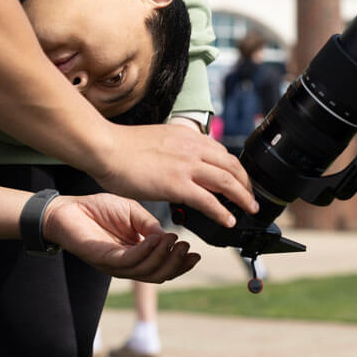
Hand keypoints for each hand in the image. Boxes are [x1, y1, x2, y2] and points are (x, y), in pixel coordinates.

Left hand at [42, 194, 199, 282]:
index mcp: (135, 254)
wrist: (66, 208)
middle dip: (176, 264)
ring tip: (176, 243)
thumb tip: (169, 238)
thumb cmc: (98, 209)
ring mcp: (113, 264)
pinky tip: (156, 241)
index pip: (162, 267)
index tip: (196, 254)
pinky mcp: (101, 258)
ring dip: (164, 258)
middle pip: (157, 275)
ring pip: (145, 271)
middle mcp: (126, 264)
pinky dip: (146, 251)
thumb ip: (150, 225)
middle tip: (188, 249)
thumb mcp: (133, 212)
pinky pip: (128, 260)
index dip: (181, 264)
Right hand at [93, 123, 254, 227]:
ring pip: (227, 181)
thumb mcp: (157, 139)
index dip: (234, 167)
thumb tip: (175, 163)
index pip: (220, 151)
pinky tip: (228, 221)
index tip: (238, 178)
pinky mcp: (178, 184)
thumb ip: (172, 150)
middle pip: (231, 164)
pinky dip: (222, 212)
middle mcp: (192, 147)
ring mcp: (186, 165)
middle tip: (251, 196)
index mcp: (186, 136)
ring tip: (249, 209)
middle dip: (245, 182)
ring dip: (243, 197)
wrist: (105, 148)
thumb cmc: (121, 147)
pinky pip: (209, 200)